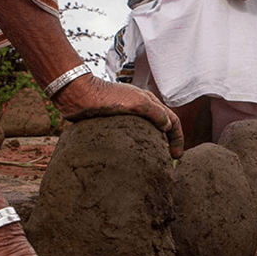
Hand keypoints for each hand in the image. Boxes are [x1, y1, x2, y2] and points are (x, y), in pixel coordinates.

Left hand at [54, 74, 182, 157]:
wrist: (78, 95)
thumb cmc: (106, 97)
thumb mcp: (136, 103)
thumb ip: (155, 113)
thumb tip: (168, 127)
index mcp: (149, 102)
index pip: (172, 120)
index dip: (178, 138)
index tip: (176, 156)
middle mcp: (141, 108)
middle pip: (162, 126)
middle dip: (169, 142)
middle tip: (168, 159)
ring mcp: (128, 115)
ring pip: (148, 132)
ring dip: (154, 144)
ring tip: (154, 160)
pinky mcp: (115, 123)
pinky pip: (132, 136)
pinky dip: (138, 145)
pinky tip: (133, 155)